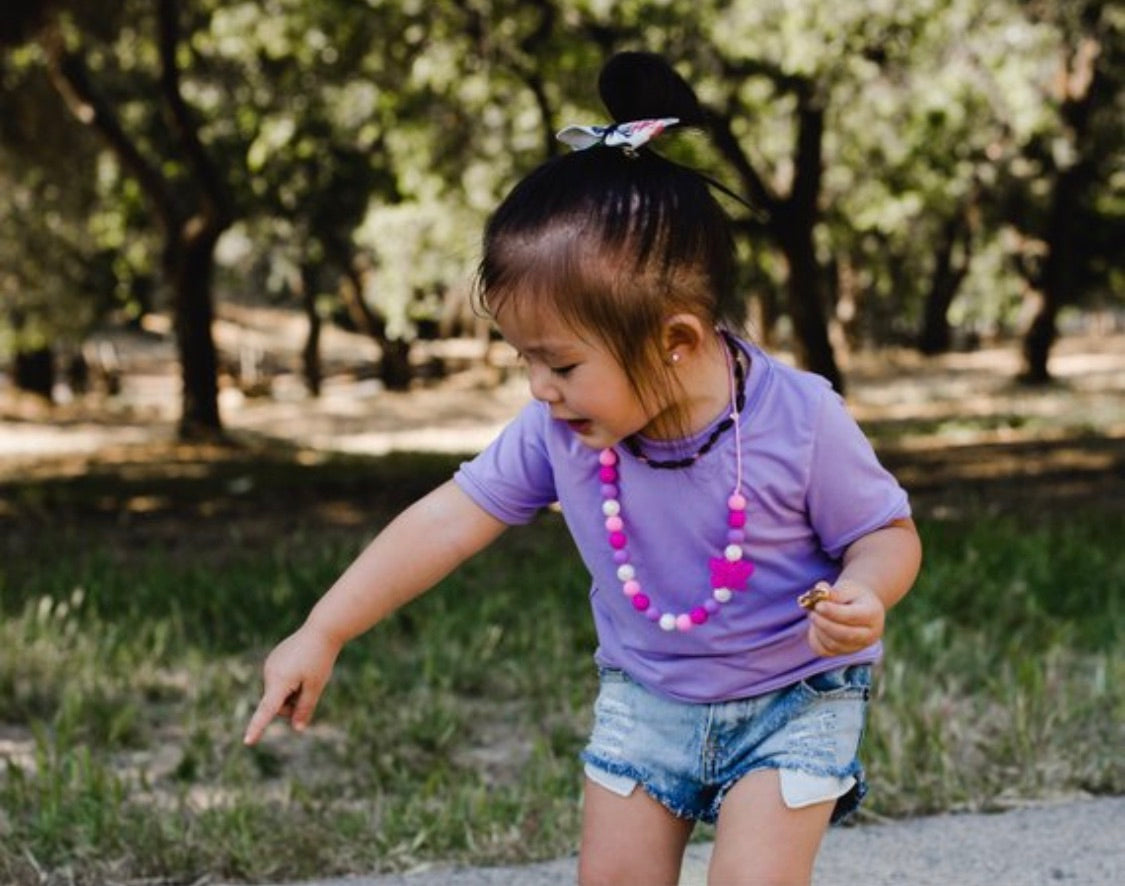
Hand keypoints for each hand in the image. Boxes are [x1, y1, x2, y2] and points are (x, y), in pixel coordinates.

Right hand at [243, 624, 341, 744]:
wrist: (321, 630)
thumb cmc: (320, 659)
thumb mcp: (315, 686)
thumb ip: (305, 708)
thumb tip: (297, 728)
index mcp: (279, 681)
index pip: (266, 710)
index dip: (258, 727)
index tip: (247, 742)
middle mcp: (269, 672)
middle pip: (277, 703)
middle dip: (291, 704)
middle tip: (309, 690)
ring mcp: (270, 664)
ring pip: (278, 692)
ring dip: (291, 692)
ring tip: (308, 673)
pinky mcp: (274, 659)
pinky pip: (280, 679)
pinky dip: (290, 681)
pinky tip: (303, 665)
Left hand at [805, 579, 884, 656]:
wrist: (858, 605)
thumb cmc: (852, 594)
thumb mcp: (846, 588)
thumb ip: (834, 592)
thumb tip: (820, 590)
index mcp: (873, 614)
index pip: (852, 617)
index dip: (832, 612)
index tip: (818, 605)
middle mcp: (869, 635)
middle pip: (845, 635)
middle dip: (824, 624)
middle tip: (812, 612)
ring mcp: (857, 647)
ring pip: (833, 645)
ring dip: (819, 630)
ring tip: (813, 615)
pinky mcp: (843, 652)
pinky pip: (825, 651)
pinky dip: (815, 639)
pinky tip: (814, 626)